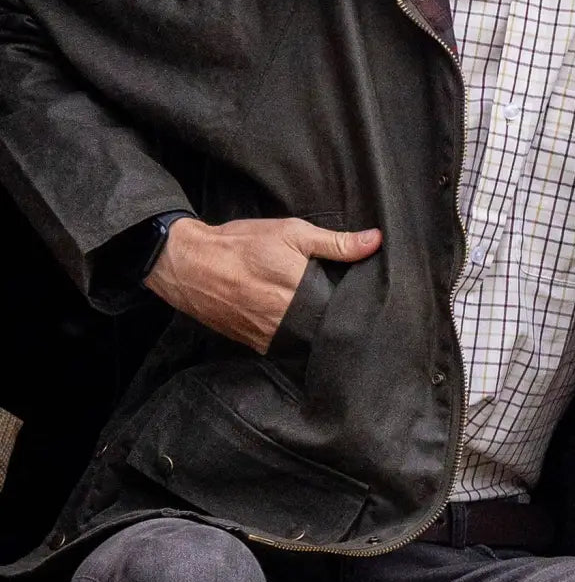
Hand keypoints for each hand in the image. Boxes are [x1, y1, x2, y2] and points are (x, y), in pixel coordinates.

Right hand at [144, 216, 381, 352]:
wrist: (190, 265)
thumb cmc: (242, 244)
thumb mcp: (292, 233)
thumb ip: (335, 242)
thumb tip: (376, 241)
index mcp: (300, 291)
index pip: (344, 310)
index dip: (360, 307)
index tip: (374, 301)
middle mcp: (286, 321)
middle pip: (328, 330)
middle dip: (344, 322)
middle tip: (362, 312)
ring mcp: (269, 337)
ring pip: (309, 342)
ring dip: (322, 333)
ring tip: (337, 321)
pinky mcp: (255, 344)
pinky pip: (287, 348)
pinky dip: (300, 340)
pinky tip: (307, 328)